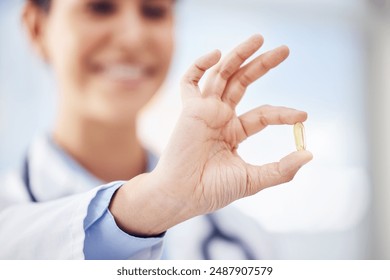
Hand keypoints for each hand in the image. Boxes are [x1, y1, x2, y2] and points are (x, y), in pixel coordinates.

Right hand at [111, 35, 312, 235]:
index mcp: (234, 132)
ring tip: (259, 39)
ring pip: (222, 75)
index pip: (262, 114)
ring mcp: (204, 111)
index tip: (303, 116)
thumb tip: (309, 154)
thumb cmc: (212, 190)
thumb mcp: (252, 179)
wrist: (183, 196)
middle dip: (262, 65)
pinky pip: (190, 81)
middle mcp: (220, 117)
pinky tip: (217, 53)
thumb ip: (281, 169)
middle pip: (242, 83)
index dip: (283, 113)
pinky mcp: (189, 109)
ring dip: (238, 55)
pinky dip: (200, 65)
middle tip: (285, 50)